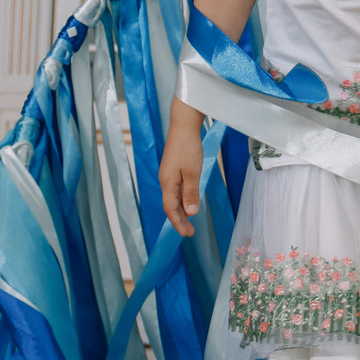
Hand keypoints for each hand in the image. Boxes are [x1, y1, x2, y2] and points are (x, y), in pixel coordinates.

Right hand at [158, 113, 204, 237]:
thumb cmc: (188, 147)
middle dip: (180, 220)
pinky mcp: (174, 169)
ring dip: (181, 211)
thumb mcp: (193, 172)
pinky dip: (182, 200)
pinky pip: (177, 190)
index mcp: (167, 182)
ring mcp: (169, 174)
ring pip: (173, 198)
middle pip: (170, 205)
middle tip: (190, 233)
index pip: (170, 208)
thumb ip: (191, 193)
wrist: (183, 125)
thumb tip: (190, 212)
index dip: (178, 223)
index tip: (186, 234)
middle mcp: (166, 180)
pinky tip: (189, 203)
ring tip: (190, 222)